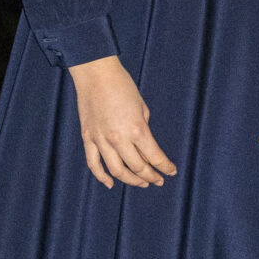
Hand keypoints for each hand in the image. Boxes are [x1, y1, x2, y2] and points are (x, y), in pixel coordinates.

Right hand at [69, 56, 176, 187]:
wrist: (95, 74)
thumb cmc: (122, 85)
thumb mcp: (142, 106)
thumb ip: (143, 128)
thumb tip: (144, 145)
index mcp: (137, 129)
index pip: (155, 157)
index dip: (165, 167)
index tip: (171, 172)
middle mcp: (119, 139)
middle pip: (137, 167)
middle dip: (151, 176)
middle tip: (158, 180)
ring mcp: (101, 140)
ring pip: (116, 171)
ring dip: (131, 180)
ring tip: (141, 183)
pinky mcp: (88, 138)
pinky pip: (94, 164)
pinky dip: (102, 177)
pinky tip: (110, 184)